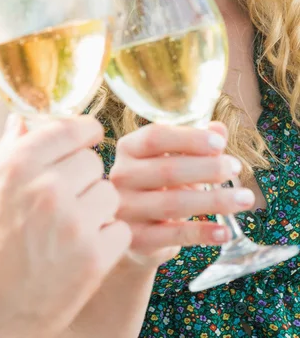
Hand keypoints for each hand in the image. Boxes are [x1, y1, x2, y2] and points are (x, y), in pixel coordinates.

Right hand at [0, 116, 130, 337]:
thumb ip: (1, 153)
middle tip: (68, 193)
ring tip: (73, 223)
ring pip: (109, 193)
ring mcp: (73, 225)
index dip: (83, 132)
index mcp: (17, 166)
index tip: (85, 138)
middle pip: (93, 160)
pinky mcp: (92, 261)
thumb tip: (21, 121)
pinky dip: (107, 238)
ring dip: (96, 205)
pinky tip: (83, 247)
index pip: (72, 128)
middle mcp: (48, 189)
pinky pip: (120, 229)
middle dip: (82, 174)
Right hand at [110, 122, 254, 267]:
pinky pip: (174, 235)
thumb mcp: (174, 159)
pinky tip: (225, 231)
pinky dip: (203, 233)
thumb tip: (219, 128)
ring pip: (173, 203)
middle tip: (235, 168)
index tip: (220, 144)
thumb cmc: (158, 186)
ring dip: (214, 200)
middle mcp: (121, 176)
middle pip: (167, 169)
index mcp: (128, 148)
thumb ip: (195, 143)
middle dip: (207, 168)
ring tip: (245, 198)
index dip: (189, 138)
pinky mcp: (137, 239)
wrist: (134, 231)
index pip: (155, 137)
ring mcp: (126, 209)